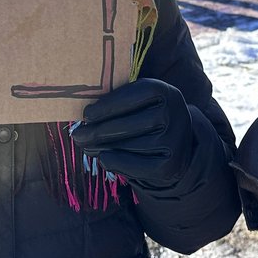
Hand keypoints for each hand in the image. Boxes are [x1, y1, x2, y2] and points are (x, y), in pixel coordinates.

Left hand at [71, 79, 193, 188]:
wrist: (180, 142)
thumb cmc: (150, 115)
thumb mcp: (141, 100)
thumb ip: (118, 101)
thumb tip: (85, 116)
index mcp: (162, 91)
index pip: (129, 98)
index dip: (105, 107)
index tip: (86, 115)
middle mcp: (171, 114)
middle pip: (125, 125)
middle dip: (95, 131)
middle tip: (77, 135)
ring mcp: (173, 140)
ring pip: (126, 146)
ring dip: (100, 148)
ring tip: (86, 146)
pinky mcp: (170, 164)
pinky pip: (134, 166)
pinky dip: (115, 162)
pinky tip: (103, 157)